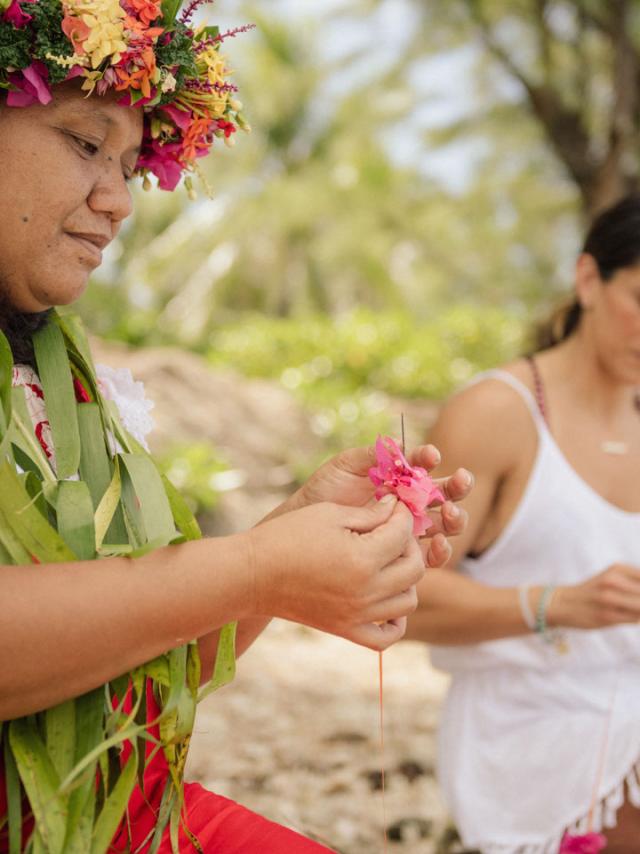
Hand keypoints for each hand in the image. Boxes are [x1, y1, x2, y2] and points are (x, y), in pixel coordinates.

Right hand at [246, 496, 424, 649]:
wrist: (253, 574)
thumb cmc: (287, 536)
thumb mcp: (330, 514)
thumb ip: (370, 513)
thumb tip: (396, 508)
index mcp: (363, 559)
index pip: (402, 534)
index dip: (401, 514)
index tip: (393, 506)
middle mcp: (366, 592)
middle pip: (414, 569)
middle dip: (409, 544)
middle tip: (392, 532)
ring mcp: (357, 615)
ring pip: (408, 601)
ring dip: (406, 579)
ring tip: (387, 562)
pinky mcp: (346, 630)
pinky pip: (387, 636)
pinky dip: (395, 620)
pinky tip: (386, 599)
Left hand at [295, 444, 472, 567]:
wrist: (305, 524)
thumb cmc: (325, 490)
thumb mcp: (345, 467)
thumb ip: (371, 455)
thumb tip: (400, 443)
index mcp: (400, 476)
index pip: (425, 464)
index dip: (430, 458)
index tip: (429, 455)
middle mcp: (412, 501)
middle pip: (446, 493)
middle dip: (457, 486)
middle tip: (457, 482)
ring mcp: (411, 528)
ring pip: (446, 524)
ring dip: (455, 517)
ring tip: (448, 512)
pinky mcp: (404, 554)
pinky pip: (431, 556)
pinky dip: (440, 551)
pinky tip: (437, 543)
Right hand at [549, 564, 639, 628]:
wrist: (562, 603)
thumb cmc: (593, 592)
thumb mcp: (613, 578)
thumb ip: (635, 583)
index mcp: (618, 569)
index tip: (637, 596)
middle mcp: (613, 580)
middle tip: (630, 602)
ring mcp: (609, 598)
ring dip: (639, 609)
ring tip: (627, 608)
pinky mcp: (607, 615)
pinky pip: (635, 619)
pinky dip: (636, 618)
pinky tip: (627, 616)